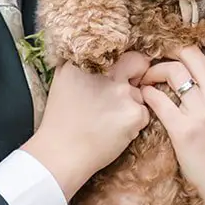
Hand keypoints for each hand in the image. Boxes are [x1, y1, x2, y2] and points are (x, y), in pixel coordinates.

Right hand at [23, 51, 150, 198]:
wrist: (62, 153)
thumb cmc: (60, 122)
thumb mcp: (62, 80)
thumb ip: (79, 63)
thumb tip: (94, 54)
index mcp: (88, 62)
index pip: (118, 52)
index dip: (121, 64)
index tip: (118, 74)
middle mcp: (108, 72)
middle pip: (138, 62)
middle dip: (139, 72)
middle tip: (128, 90)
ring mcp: (122, 92)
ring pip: (140, 94)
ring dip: (131, 104)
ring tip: (110, 120)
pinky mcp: (134, 113)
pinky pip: (144, 113)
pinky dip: (134, 123)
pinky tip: (116, 131)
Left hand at [140, 32, 204, 204]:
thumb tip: (203, 62)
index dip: (202, 41)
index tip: (189, 51)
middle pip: (189, 53)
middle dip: (170, 55)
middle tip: (161, 65)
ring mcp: (201, 112)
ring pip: (172, 71)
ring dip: (153, 72)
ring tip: (148, 79)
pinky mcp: (182, 130)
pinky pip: (158, 100)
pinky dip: (147, 94)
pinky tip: (145, 97)